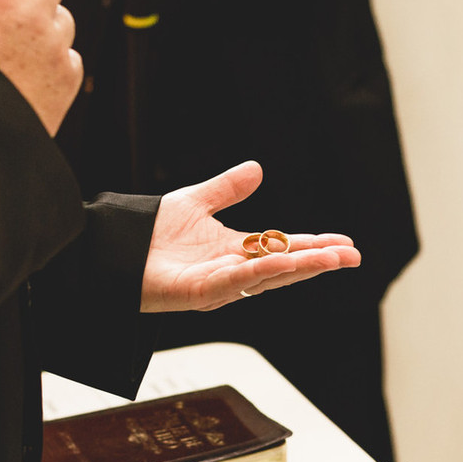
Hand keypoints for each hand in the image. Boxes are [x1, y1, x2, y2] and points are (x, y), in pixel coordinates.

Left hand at [141, 161, 361, 311]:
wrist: (110, 249)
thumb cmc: (145, 235)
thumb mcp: (195, 201)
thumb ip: (227, 189)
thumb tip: (257, 168)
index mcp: (234, 252)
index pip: (283, 248)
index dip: (313, 246)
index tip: (344, 243)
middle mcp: (231, 271)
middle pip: (285, 267)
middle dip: (319, 261)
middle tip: (352, 256)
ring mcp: (217, 285)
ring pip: (268, 277)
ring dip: (301, 268)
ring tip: (332, 259)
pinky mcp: (198, 293)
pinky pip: (237, 281)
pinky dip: (262, 272)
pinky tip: (286, 263)